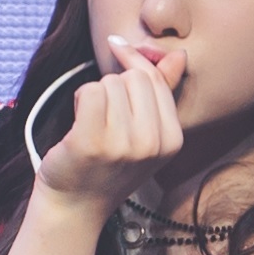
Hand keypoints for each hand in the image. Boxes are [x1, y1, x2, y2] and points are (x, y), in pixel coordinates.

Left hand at [35, 36, 186, 218]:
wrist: (75, 206)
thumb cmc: (107, 165)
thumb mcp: (146, 134)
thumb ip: (162, 92)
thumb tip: (178, 55)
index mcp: (172, 141)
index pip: (156, 80)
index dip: (135, 61)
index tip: (118, 48)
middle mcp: (152, 144)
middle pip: (134, 77)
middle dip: (115, 84)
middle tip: (105, 114)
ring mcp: (122, 145)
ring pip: (110, 83)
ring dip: (95, 94)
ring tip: (93, 123)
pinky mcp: (91, 143)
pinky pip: (90, 91)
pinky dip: (80, 98)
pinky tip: (80, 120)